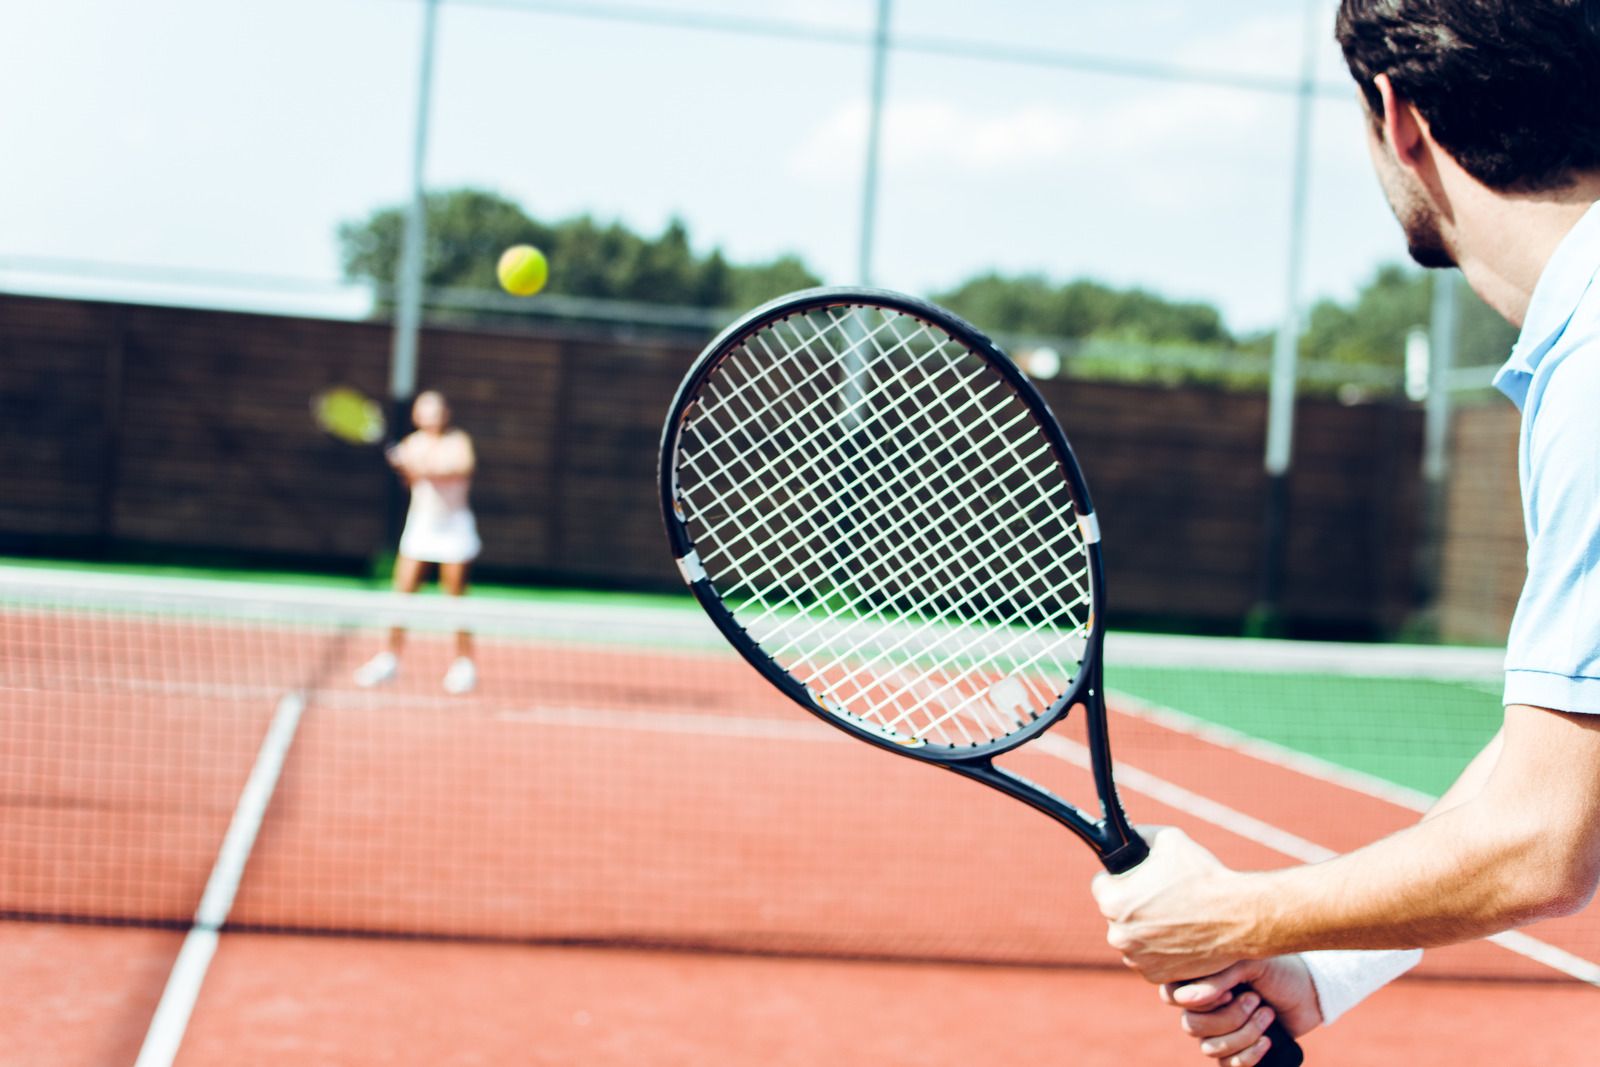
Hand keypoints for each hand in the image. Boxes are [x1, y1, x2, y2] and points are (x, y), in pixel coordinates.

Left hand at [1091, 826, 1251, 982]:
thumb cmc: (1204, 877)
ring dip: (1146, 929)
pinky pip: (1149, 959)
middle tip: (1161, 897)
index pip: (1101, 885)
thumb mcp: (1168, 839)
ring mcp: (1137, 959)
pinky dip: (1160, 950)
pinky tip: (1180, 935)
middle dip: (1133, 905)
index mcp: (1113, 901)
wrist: (1240, 916)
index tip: (1135, 879)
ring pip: (1133, 938)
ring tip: (1174, 916)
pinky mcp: (1156, 977)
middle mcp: (1118, 934)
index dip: (1119, 878)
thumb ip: (1139, 836)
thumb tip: (1127, 836)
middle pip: (1116, 914)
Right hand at [1162, 956, 1321, 1066]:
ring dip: (1244, 1035)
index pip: (1170, 995)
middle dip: (1229, 1018)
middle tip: (1255, 1000)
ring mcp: (1218, 1031)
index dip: (1198, 1000)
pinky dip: (1249, 1055)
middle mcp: (1203, 1006)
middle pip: (1191, 1025)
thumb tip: (1186, 1000)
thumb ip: (1215, 977)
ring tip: (1268, 1015)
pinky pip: (1227, 1065)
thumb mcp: (1248, 963)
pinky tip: (1267, 1041)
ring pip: (1209, 1048)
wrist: (1310, 993)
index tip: (1229, 990)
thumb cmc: (1278, 970)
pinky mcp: (1236, 1051)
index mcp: (1199, 979)